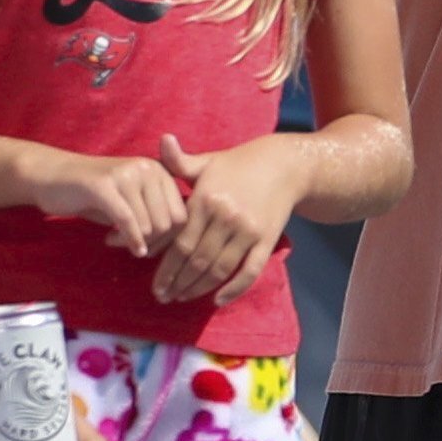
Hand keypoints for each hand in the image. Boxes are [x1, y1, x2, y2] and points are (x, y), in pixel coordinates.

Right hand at [28, 150, 189, 258]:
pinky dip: (127, 239)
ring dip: (131, 241)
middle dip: (150, 243)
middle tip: (127, 245)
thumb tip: (177, 245)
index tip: (146, 246)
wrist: (52, 176)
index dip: (167, 240)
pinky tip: (112, 242)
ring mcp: (126, 174)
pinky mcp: (103, 185)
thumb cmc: (95, 195)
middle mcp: (147, 168)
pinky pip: (127, 221)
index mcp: (159, 172)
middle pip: (168, 224)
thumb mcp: (131, 202)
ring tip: (113, 239)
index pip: (181, 216)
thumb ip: (155, 216)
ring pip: (148, 225)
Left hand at [151, 133, 311, 305]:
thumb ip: (179, 160)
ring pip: (219, 269)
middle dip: (178, 283)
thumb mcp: (208, 161)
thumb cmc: (238, 164)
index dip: (166, 269)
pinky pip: (249, 271)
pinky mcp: (266, 240)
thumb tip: (162, 140)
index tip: (156, 286)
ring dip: (199, 288)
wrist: (284, 165)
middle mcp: (226, 217)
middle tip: (165, 298)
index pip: (180, 243)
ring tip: (183, 298)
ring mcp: (248, 231)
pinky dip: (234, 289)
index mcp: (206, 200)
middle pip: (196, 261)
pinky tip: (218, 300)